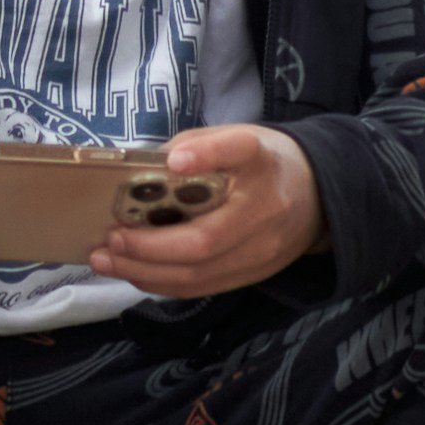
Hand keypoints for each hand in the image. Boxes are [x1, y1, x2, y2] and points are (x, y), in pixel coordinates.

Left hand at [92, 123, 325, 299]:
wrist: (318, 196)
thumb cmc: (264, 162)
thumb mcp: (237, 137)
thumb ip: (194, 146)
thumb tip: (140, 171)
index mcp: (261, 160)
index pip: (239, 150)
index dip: (205, 154)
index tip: (174, 160)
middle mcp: (266, 209)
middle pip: (204, 241)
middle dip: (148, 246)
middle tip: (110, 239)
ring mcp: (262, 251)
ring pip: (198, 275)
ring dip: (144, 272)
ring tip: (106, 261)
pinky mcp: (253, 275)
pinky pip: (201, 287)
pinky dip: (161, 282)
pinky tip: (133, 271)